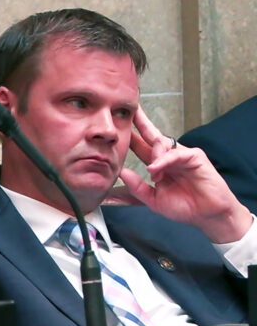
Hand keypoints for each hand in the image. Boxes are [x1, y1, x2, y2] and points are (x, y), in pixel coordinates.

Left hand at [119, 106, 251, 242]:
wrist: (207, 215)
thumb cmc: (184, 207)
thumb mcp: (154, 199)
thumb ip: (137, 187)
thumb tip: (121, 173)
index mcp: (159, 165)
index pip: (142, 147)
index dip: (131, 138)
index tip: (118, 128)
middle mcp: (169, 157)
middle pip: (152, 135)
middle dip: (141, 122)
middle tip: (131, 110)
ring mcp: (182, 155)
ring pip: (162, 144)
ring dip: (153, 156)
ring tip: (154, 173)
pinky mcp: (195, 156)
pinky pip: (175, 154)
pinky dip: (164, 160)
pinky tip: (156, 169)